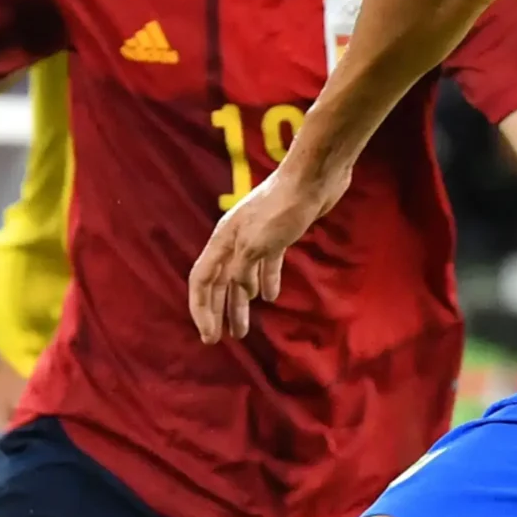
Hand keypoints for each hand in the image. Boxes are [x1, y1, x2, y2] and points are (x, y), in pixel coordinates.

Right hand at [188, 162, 349, 342]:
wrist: (314, 178)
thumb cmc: (283, 209)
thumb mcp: (256, 245)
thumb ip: (241, 269)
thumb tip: (238, 291)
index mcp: (223, 240)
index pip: (202, 280)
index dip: (202, 309)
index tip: (210, 336)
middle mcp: (234, 239)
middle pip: (219, 281)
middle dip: (218, 311)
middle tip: (221, 338)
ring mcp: (256, 236)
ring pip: (242, 276)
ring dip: (240, 301)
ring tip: (243, 328)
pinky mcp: (278, 234)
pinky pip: (266, 264)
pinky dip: (265, 280)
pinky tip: (270, 297)